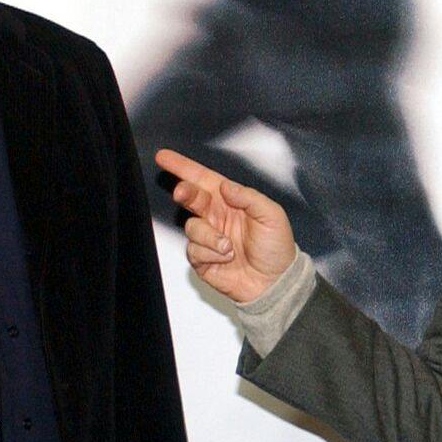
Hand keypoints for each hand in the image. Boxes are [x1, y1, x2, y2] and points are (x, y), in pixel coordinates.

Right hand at [156, 149, 297, 303]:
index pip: (204, 179)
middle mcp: (216, 216)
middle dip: (184, 192)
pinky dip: (209, 254)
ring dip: (209, 236)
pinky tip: (225, 259)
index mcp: (231, 201)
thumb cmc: (277, 249)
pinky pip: (193, 250)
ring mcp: (208, 237)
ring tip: (229, 247)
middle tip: (183, 193)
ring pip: (192, 227)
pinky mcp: (202, 258)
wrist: (274, 283)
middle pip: (191, 197)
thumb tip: (227, 187)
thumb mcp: (271, 216)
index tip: (164, 157)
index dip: (184, 167)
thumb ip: (249, 197)